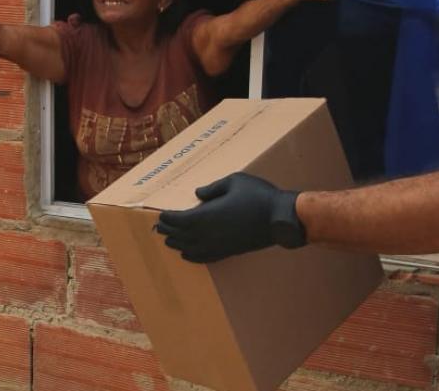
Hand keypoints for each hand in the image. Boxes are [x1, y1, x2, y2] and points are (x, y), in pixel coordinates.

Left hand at [156, 172, 305, 262]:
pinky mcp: (229, 252)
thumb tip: (197, 194)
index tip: (160, 215)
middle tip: (158, 227)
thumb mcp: (234, 181)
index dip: (167, 218)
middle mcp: (209, 234)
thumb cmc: (258, 196)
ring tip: (168, 240)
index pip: (179, 220)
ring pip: (190, 248)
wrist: (280, 218)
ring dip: (177, 244)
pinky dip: (192, 256)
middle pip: (181, 235)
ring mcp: (219, 245)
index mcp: (207, 215)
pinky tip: (187, 254)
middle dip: (168, 230)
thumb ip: (213, 188)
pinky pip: (204, 257)